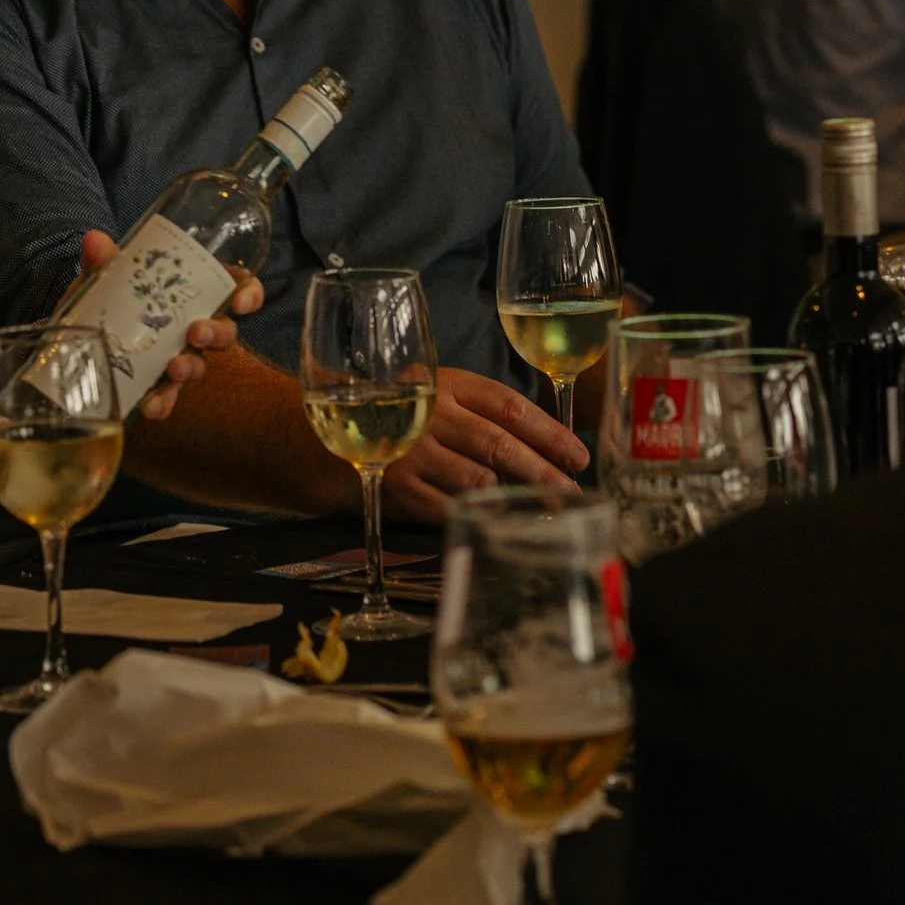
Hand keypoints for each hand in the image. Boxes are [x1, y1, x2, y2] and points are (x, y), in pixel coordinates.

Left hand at [77, 230, 264, 421]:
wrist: (75, 333)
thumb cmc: (103, 297)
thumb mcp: (103, 277)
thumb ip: (102, 261)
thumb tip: (95, 240)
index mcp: (188, 291)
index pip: (233, 287)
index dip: (247, 293)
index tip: (240, 302)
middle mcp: (190, 325)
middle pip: (224, 332)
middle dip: (217, 333)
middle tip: (196, 332)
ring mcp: (175, 356)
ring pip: (199, 365)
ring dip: (192, 367)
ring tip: (174, 368)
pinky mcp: (154, 383)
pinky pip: (168, 397)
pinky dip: (162, 402)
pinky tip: (150, 405)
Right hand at [379, 367, 588, 522]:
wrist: (326, 438)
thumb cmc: (398, 417)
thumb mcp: (435, 395)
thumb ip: (478, 409)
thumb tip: (546, 442)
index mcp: (445, 385)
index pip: (509, 406)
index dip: (550, 432)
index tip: (578, 455)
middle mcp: (429, 415)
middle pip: (499, 444)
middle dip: (543, 471)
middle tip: (572, 491)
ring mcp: (410, 452)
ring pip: (478, 479)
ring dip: (515, 497)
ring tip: (543, 508)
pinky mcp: (396, 488)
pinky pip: (450, 507)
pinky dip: (479, 515)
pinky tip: (499, 520)